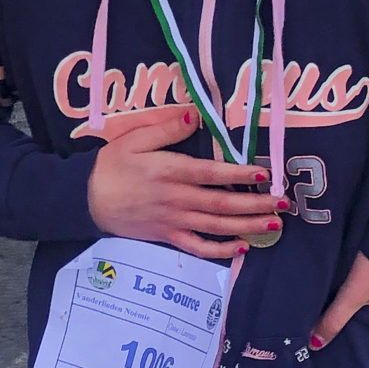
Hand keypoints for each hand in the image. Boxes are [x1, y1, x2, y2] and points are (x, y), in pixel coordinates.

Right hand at [88, 107, 280, 261]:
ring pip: (216, 227)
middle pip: (222, 204)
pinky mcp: (167, 237)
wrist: (85, 199)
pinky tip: (242, 248)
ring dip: (247, 226)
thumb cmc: (111, 165)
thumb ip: (166, 129)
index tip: (263, 174)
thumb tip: (195, 116)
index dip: (239, 175)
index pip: (212, 174)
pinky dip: (221, 250)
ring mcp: (173, 221)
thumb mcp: (134, 139)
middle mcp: (177, 199)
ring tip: (273, 225)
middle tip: (283, 203)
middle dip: (255, 204)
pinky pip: (198, 247)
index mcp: (170, 171)